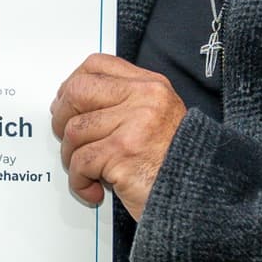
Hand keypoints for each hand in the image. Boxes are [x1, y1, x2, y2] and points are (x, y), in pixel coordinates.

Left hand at [50, 54, 186, 216]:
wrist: (200, 196)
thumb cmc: (175, 164)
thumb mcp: (157, 119)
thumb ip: (124, 104)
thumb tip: (73, 102)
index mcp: (151, 86)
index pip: (97, 65)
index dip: (73, 83)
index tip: (67, 103)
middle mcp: (144, 99)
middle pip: (78, 91)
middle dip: (62, 117)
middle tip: (67, 139)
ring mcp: (134, 125)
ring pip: (75, 130)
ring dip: (71, 157)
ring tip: (86, 171)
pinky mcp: (123, 154)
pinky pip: (81, 162)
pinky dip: (79, 181)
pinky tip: (92, 188)